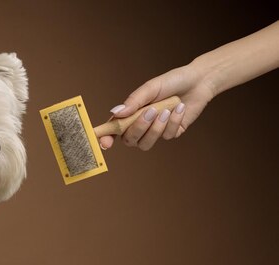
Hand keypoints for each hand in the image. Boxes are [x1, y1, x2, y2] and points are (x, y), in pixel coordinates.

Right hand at [99, 63, 215, 150]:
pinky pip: (167, 136)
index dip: (106, 138)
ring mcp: (155, 131)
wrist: (198, 81)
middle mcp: (140, 124)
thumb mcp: (150, 88)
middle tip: (151, 111)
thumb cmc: (171, 82)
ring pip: (146, 143)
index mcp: (130, 113)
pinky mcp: (171, 133)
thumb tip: (115, 113)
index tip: (105, 143)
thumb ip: (133, 102)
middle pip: (129, 140)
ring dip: (156, 128)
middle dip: (139, 128)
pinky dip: (173, 121)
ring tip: (166, 110)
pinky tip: (179, 108)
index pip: (114, 129)